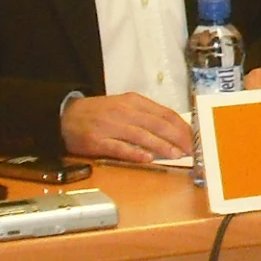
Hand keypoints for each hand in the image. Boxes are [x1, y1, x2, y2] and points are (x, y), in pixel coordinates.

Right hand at [59, 91, 193, 162]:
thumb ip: (147, 117)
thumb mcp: (125, 107)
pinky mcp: (97, 141)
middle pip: (157, 124)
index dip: (181, 127)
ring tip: (176, 155)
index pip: (164, 113)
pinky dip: (134, 153)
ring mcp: (110, 126)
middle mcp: (124, 111)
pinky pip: (119, 147)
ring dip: (161, 146)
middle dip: (177, 138)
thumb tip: (173, 131)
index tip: (194, 138)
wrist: (66, 115)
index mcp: (133, 101)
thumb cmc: (100, 113)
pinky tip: (147, 159)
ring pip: (141, 135)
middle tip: (191, 149)